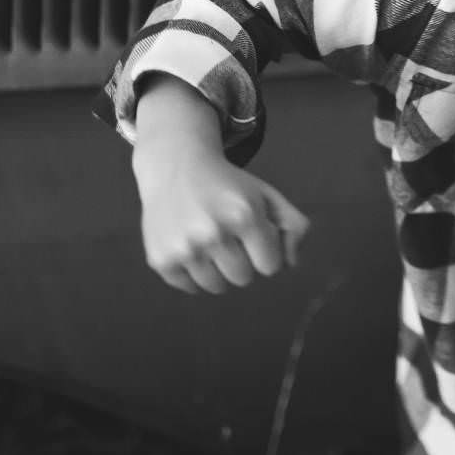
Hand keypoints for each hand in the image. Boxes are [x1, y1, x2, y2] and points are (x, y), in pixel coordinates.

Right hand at [131, 76, 310, 294]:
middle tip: (228, 235)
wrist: (175, 166)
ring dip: (217, 269)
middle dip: (241, 260)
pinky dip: (192, 273)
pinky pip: (189, 287)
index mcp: (245, 215)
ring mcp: (184, 248)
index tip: (253, 234)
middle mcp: (213, 233)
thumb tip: (291, 263)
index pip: (270, 266)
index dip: (265, 251)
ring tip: (208, 239)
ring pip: (216, 287)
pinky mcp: (160, 259)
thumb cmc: (227, 186)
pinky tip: (189, 244)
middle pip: (243, 278)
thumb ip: (294, 226)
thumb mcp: (266, 195)